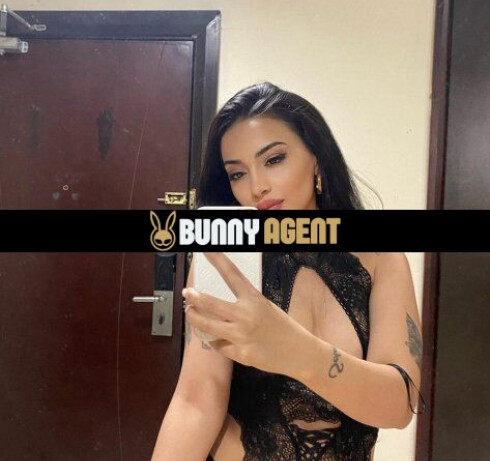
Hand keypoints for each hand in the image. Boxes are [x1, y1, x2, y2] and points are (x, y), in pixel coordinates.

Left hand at [183, 252, 311, 376]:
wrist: (300, 352)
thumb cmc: (283, 327)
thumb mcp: (266, 308)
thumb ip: (244, 305)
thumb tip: (219, 307)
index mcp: (254, 299)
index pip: (232, 274)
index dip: (217, 261)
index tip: (205, 250)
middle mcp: (246, 315)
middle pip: (211, 303)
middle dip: (194, 297)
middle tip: (187, 293)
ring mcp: (242, 335)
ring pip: (207, 326)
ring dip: (194, 319)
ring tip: (190, 313)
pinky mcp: (241, 354)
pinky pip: (219, 346)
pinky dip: (215, 342)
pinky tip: (215, 339)